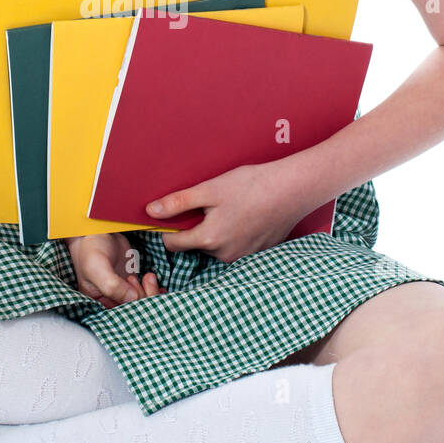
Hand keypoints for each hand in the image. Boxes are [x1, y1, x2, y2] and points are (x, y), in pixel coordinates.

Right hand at [65, 233, 165, 308]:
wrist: (97, 231)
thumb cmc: (91, 249)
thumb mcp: (97, 267)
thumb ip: (112, 286)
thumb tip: (133, 299)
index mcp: (98, 302)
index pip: (121, 315)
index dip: (133, 307)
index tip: (134, 290)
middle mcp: (111, 300)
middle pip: (135, 310)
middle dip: (143, 297)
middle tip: (140, 280)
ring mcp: (123, 292)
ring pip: (143, 302)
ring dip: (150, 291)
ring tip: (147, 276)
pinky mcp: (132, 283)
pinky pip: (147, 293)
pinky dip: (154, 289)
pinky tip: (154, 281)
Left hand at [145, 160, 315, 263]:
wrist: (292, 189)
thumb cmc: (251, 186)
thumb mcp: (209, 189)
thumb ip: (178, 203)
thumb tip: (151, 212)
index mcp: (208, 239)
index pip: (173, 243)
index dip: (167, 228)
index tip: (172, 215)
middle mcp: (224, 255)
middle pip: (196, 245)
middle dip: (196, 227)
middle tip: (208, 204)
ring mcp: (242, 256)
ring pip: (217, 246)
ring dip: (217, 231)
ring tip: (230, 207)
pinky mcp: (258, 253)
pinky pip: (236, 246)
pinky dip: (235, 233)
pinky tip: (244, 215)